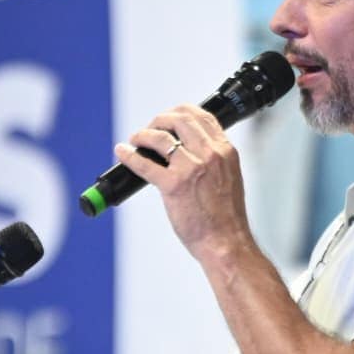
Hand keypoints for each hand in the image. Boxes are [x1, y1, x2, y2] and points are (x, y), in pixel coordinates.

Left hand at [116, 104, 253, 261]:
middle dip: (160, 119)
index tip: (170, 118)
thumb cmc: (226, 217)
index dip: (181, 111)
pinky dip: (129, 155)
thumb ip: (214, 159)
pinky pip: (144, 164)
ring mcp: (191, 168)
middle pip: (179, 119)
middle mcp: (209, 154)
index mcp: (224, 151)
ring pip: (159, 136)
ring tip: (136, 139)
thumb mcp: (229, 176)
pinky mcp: (173, 185)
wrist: (226, 242)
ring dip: (143, 134)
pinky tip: (123, 153)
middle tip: (151, 128)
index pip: (202, 116)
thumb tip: (192, 150)